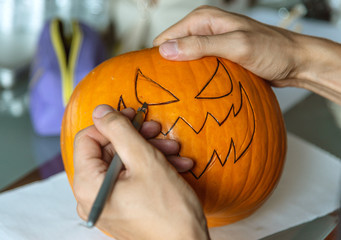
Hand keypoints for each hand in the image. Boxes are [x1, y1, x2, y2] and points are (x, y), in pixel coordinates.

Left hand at [73, 105, 209, 239]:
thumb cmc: (169, 210)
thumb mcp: (145, 160)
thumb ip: (119, 130)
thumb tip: (100, 111)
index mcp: (88, 186)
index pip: (86, 139)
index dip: (110, 124)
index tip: (133, 117)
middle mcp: (91, 198)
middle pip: (106, 152)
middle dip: (135, 139)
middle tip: (157, 132)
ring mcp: (105, 205)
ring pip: (121, 165)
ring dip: (148, 153)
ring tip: (173, 151)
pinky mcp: (120, 210)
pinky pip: (128, 180)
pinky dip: (148, 170)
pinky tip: (174, 166)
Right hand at [153, 6, 340, 104]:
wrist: (296, 62)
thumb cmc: (272, 50)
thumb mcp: (236, 45)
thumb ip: (200, 45)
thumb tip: (165, 49)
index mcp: (203, 19)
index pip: (166, 38)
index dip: (158, 57)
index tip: (153, 79)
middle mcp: (204, 29)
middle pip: (174, 49)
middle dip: (169, 68)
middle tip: (167, 91)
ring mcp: (211, 44)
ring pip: (185, 61)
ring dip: (182, 76)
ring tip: (179, 94)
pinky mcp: (218, 58)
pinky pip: (198, 69)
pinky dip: (195, 79)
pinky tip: (195, 92)